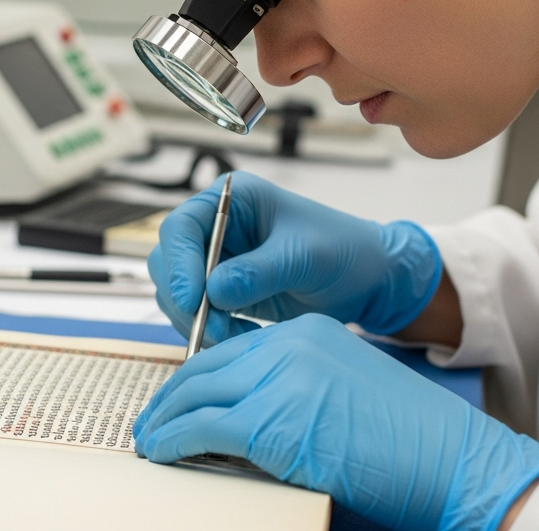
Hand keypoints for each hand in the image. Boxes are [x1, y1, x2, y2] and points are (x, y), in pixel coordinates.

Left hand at [134, 314, 538, 529]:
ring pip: (195, 394)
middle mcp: (290, 345)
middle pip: (205, 366)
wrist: (453, 459)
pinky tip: (161, 453)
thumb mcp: (344, 394)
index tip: (177, 399)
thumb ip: (296, 393)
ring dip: (163, 420)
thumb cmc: (412, 442)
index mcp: (309, 334)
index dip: (197, 377)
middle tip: (151, 421)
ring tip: (149, 441)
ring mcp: (280, 379)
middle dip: (170, 397)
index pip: (233, 349)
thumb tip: (246, 421)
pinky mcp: (272, 420)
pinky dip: (172, 441)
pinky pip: (200, 427)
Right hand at [149, 171, 441, 345]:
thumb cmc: (344, 251)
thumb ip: (258, 272)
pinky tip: (240, 338)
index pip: (182, 227)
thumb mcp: (303, 258)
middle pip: (170, 261)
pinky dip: (210, 330)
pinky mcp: (224, 291)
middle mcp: (217, 227)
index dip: (179, 263)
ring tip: (234, 337)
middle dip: (184, 299)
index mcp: (232, 200)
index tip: (192, 300)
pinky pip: (198, 313)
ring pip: (178, 292)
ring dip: (196, 320)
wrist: (368, 281)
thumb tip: (212, 292)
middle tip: (213, 331)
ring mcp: (218, 260)